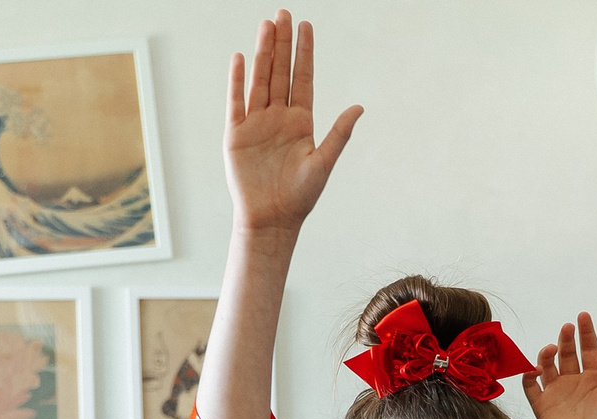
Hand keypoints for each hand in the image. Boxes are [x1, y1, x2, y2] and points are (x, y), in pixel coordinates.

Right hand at [223, 12, 361, 234]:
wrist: (271, 220)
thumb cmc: (300, 197)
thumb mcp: (324, 163)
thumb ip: (339, 134)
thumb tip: (359, 107)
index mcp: (301, 122)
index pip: (302, 78)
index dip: (304, 53)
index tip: (306, 26)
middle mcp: (278, 117)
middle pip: (280, 72)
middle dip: (282, 43)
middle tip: (283, 14)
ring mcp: (256, 124)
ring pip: (260, 80)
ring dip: (262, 53)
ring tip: (265, 26)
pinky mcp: (236, 135)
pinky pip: (236, 102)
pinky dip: (237, 81)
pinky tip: (240, 59)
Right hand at [522, 313, 596, 418]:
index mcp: (594, 378)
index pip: (589, 349)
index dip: (586, 332)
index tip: (583, 316)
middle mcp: (574, 382)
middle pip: (568, 353)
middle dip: (567, 338)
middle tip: (568, 327)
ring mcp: (557, 392)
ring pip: (548, 365)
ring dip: (548, 353)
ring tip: (553, 349)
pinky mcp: (542, 404)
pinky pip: (530, 385)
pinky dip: (530, 374)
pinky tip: (537, 368)